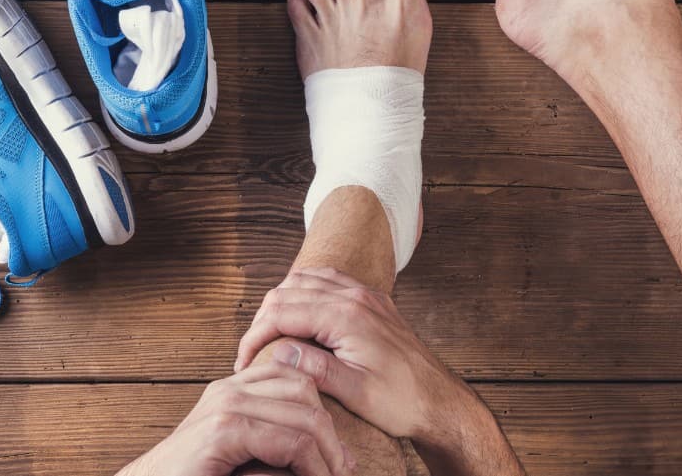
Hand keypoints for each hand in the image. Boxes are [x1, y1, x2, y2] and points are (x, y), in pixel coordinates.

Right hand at [117, 362, 353, 475]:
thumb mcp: (240, 452)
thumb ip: (269, 436)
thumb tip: (324, 443)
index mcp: (233, 388)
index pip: (295, 377)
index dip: (324, 412)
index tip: (339, 454)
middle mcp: (229, 389)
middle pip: (305, 392)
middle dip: (332, 432)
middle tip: (345, 468)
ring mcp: (226, 407)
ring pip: (305, 417)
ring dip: (328, 454)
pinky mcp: (224, 432)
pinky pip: (290, 443)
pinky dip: (312, 466)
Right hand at [233, 267, 468, 445]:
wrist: (439, 400)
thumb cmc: (401, 402)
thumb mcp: (356, 392)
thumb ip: (316, 369)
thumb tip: (278, 351)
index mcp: (348, 317)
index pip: (283, 312)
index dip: (254, 335)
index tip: (243, 362)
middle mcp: (356, 297)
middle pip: (289, 290)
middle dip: (263, 318)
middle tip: (251, 352)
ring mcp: (366, 295)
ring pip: (307, 279)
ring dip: (282, 302)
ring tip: (270, 335)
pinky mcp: (372, 301)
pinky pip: (329, 281)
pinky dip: (305, 292)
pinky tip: (299, 315)